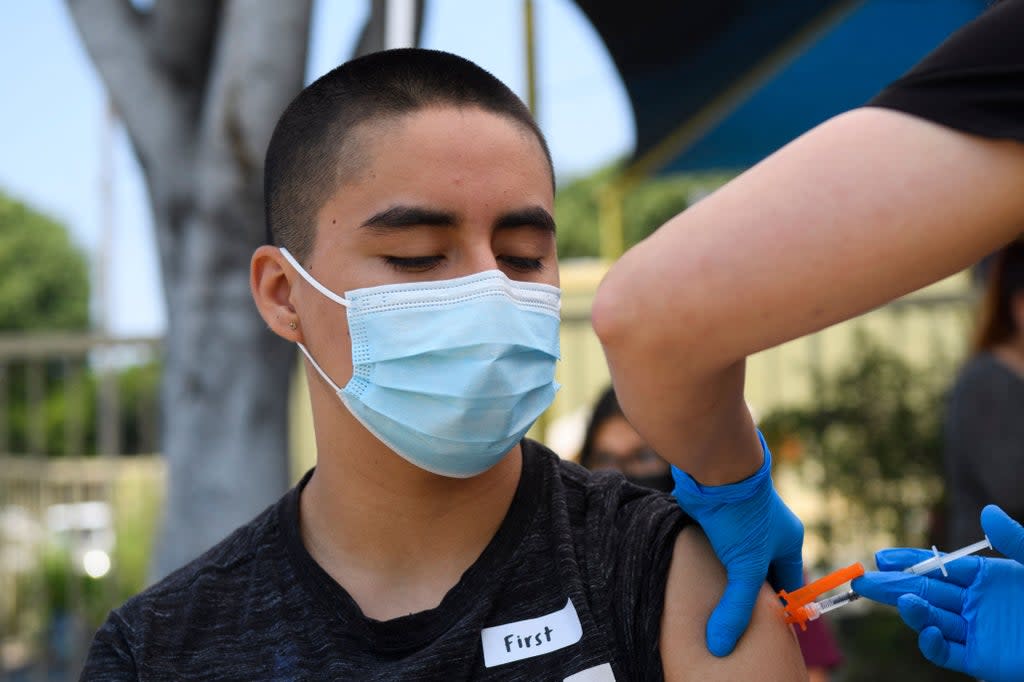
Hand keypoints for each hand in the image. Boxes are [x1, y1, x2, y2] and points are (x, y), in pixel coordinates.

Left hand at [671, 431, 803, 656]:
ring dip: (727, 571)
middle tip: (735, 614)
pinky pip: (717, 540)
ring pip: (737, 553)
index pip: (787, 582)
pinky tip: (699, 570)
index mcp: (788, 539)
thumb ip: (735, 607)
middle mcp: (769, 529)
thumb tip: (721, 645)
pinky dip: (710, 555)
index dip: (777, 603)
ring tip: (715, 596)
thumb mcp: (745, 568)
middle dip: (749, 589)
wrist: (716, 469)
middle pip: (761, 568)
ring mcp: (743, 519)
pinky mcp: (719, 512)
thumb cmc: (741, 516)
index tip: (763, 624)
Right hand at [852, 505, 1023, 681]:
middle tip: (863, 580)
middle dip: (894, 586)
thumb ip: (1016, 540)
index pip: (939, 567)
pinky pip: (948, 653)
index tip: (882, 556)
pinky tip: (925, 629)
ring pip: (933, 620)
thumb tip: (988, 510)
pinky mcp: (982, 660)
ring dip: (911, 610)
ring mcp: (977, 633)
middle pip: (926, 592)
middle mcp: (976, 604)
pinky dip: (932, 643)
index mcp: (988, 578)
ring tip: (898, 599)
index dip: (909, 561)